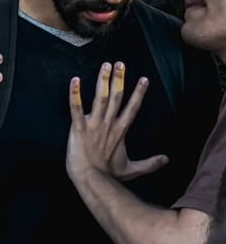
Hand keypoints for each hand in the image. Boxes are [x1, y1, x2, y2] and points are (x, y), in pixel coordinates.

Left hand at [66, 62, 166, 182]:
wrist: (90, 180)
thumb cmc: (109, 175)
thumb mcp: (133, 170)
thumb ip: (150, 164)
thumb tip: (167, 160)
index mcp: (121, 131)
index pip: (132, 107)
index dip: (139, 93)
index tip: (144, 79)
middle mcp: (109, 124)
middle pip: (116, 97)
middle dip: (119, 79)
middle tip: (120, 63)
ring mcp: (93, 125)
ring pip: (99, 98)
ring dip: (103, 80)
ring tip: (105, 65)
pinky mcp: (78, 127)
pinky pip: (75, 108)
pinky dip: (75, 94)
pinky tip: (75, 80)